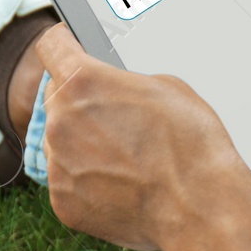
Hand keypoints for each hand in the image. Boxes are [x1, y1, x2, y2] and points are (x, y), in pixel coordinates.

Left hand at [34, 24, 250, 250]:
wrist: (199, 206)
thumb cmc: (192, 144)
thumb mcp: (168, 88)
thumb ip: (124, 83)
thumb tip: (114, 93)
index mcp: (83, 82)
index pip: (51, 47)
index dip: (63, 43)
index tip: (66, 46)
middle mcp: (60, 121)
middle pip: (56, 97)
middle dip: (80, 100)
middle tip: (117, 114)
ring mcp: (58, 164)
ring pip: (62, 141)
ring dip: (85, 142)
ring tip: (129, 155)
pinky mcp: (62, 201)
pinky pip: (69, 179)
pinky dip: (90, 179)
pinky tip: (124, 182)